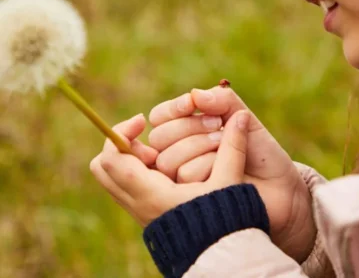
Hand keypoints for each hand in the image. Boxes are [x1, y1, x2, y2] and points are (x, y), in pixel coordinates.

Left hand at [89, 110, 250, 227]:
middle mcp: (136, 203)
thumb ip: (234, 148)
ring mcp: (136, 209)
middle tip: (150, 144)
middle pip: (102, 166)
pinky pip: (125, 183)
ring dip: (131, 158)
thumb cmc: (225, 222)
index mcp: (150, 194)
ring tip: (160, 155)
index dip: (121, 132)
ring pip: (111, 175)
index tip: (143, 120)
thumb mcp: (230, 182)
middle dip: (122, 146)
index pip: (113, 158)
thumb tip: (241, 116)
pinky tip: (167, 168)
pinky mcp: (142, 211)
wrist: (220, 258)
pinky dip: (137, 169)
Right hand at [148, 86, 315, 262]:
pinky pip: (185, 174)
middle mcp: (178, 154)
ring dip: (200, 146)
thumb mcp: (243, 117)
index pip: (159, 117)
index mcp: (186, 132)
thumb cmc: (261, 152)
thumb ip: (222, 101)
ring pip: (168, 158)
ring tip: (224, 147)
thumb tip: (195, 94)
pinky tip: (226, 168)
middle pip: (159, 136)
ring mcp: (181, 179)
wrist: (281, 187)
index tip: (191, 103)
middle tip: (218, 125)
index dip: (172, 109)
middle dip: (190, 126)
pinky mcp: (189, 199)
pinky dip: (209, 165)